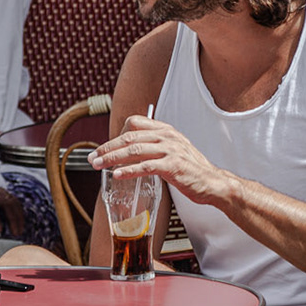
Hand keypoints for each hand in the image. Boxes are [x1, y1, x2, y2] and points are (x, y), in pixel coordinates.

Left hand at [88, 116, 234, 204]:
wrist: (212, 183)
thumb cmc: (190, 170)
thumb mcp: (171, 151)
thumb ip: (153, 148)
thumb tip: (128, 153)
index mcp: (165, 130)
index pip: (134, 122)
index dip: (116, 135)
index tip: (105, 148)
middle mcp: (167, 136)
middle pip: (129, 136)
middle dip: (108, 147)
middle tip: (93, 157)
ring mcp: (171, 150)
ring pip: (134, 150)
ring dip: (112, 158)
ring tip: (99, 165)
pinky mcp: (173, 166)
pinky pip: (146, 166)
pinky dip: (129, 170)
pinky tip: (118, 174)